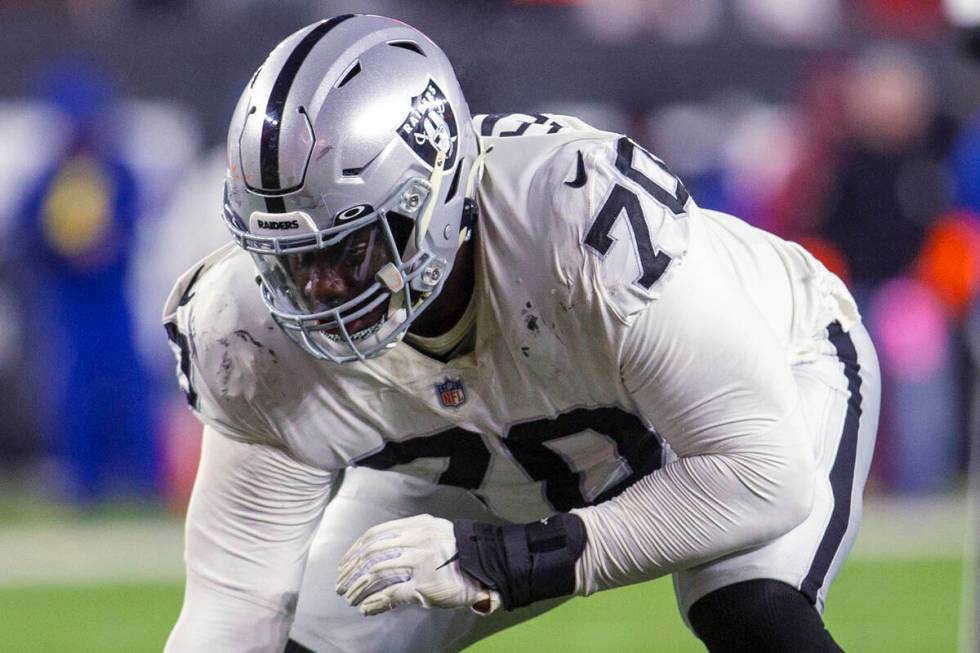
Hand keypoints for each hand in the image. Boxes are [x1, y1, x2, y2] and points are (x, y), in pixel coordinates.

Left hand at [335, 513, 500, 615]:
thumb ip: (410, 539)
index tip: (345, 562)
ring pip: (376, 573)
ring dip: (358, 587)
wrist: (488, 565)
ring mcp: (420, 562)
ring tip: (350, 597)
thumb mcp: (435, 534)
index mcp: (416, 525)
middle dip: (350, 569)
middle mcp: (416, 540)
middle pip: (371, 553)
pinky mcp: (424, 585)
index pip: (375, 534)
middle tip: (340, 583)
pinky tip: (366, 607)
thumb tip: (384, 553)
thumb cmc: (461, 552)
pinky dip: (374, 601)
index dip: (355, 549)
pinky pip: (391, 593)